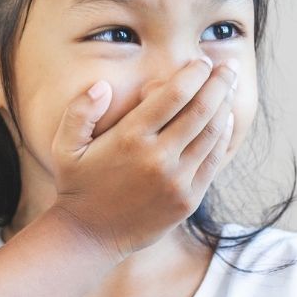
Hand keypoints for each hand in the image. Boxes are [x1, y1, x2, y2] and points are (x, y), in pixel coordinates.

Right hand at [48, 58, 237, 259]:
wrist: (90, 236)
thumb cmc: (78, 184)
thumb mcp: (65, 146)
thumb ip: (79, 111)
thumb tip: (102, 86)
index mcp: (130, 138)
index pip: (173, 95)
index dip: (194, 74)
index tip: (203, 61)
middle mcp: (158, 158)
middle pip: (201, 110)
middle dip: (219, 83)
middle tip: (229, 67)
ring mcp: (176, 180)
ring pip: (212, 134)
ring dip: (226, 106)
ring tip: (231, 87)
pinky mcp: (188, 199)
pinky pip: (212, 161)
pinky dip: (223, 136)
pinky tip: (226, 120)